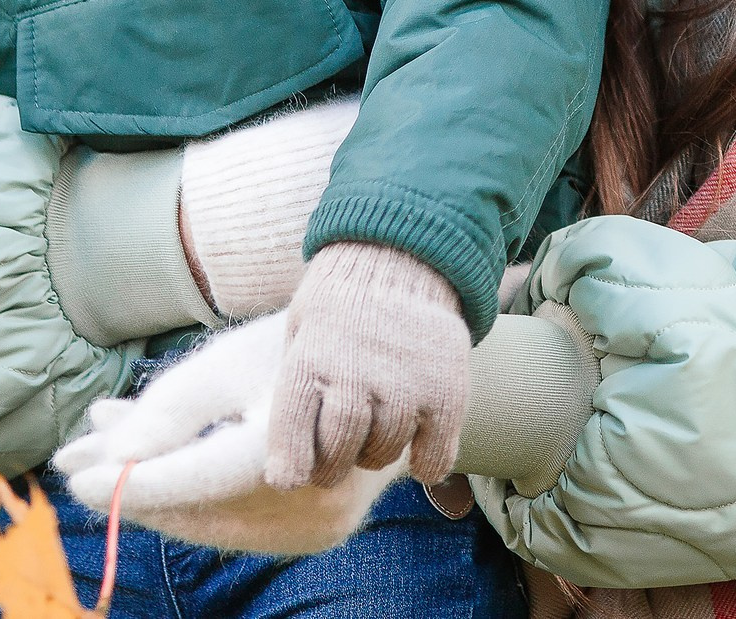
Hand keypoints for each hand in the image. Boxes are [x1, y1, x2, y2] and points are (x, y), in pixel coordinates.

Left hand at [52, 314, 398, 556]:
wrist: (394, 358)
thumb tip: (107, 460)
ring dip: (155, 494)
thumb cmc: (305, 344)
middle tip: (74, 459)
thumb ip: (169, 412)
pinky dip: (193, 500)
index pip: (192, 479)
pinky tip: (156, 469)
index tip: (74, 478)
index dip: (129, 482)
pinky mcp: (322, 532)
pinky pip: (239, 524)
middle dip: (131, 486)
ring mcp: (322, 523)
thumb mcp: (232, 360)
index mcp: (291, 447)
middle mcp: (312, 499)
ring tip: (101, 450)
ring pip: (212, 522)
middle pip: (196, 511)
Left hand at [267, 243, 468, 487]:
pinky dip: (425, 463)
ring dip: (375, 453)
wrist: (403, 254)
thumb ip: (297, 387)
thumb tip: (287, 452)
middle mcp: (357, 374)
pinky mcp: (447, 390)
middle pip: (341, 450)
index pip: (293, 430)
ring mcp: (406, 384)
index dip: (289, 464)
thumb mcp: (301, 331)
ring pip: (385, 452)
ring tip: (375, 431)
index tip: (288, 480)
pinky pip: (435, 454)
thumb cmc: (341, 301)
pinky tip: (417, 452)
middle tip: (334, 462)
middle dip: (332, 467)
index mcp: (311, 359)